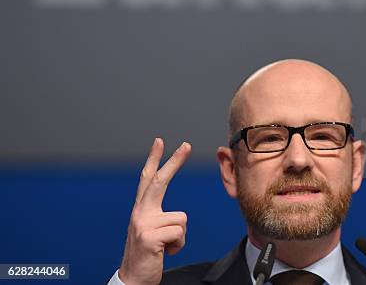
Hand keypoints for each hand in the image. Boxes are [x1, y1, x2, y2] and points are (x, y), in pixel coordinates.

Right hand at [118, 138, 191, 284]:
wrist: (132, 280)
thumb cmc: (147, 257)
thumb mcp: (152, 233)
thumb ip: (159, 218)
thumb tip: (179, 218)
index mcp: (141, 210)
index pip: (147, 179)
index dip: (154, 159)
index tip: (160, 141)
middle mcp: (140, 213)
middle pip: (160, 181)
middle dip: (174, 161)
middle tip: (186, 144)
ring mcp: (143, 224)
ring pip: (181, 219)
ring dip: (180, 237)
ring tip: (166, 247)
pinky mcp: (149, 236)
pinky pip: (179, 233)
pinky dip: (178, 246)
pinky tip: (164, 253)